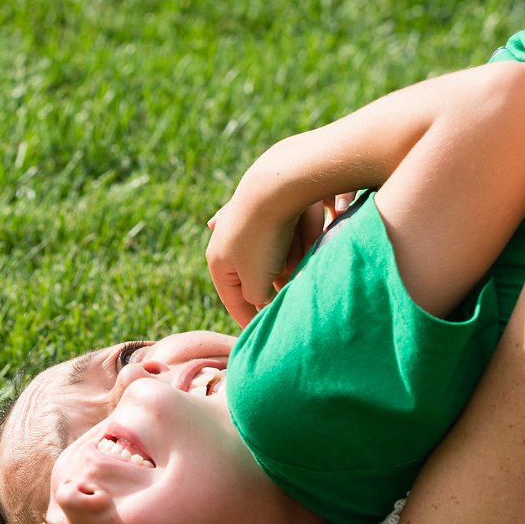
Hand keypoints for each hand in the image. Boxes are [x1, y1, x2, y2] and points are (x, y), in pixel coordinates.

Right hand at [207, 177, 349, 326]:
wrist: (276, 188)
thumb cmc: (263, 239)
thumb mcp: (256, 280)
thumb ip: (255, 297)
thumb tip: (261, 300)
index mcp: (218, 261)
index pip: (233, 299)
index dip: (248, 320)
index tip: (262, 336)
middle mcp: (228, 241)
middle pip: (253, 277)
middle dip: (274, 291)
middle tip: (291, 305)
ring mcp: (247, 223)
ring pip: (271, 257)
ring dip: (288, 268)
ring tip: (304, 276)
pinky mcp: (268, 209)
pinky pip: (284, 238)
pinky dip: (296, 246)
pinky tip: (306, 247)